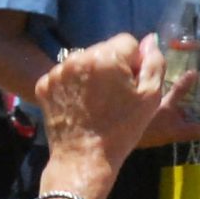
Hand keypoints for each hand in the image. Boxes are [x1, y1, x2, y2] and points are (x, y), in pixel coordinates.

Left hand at [36, 35, 175, 171]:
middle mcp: (79, 57)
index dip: (134, 63)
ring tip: (96, 101)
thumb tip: (149, 41)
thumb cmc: (122, 129)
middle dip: (112, 66)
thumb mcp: (151, 97)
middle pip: (104, 49)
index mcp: (107, 57)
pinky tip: (80, 104)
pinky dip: (74, 85)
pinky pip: (66, 74)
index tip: (131, 85)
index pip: (128, 42)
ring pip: (84, 61)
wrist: (84, 157)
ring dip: (92, 74)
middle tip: (115, 96)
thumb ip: (154, 63)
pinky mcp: (44, 84)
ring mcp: (58, 70)